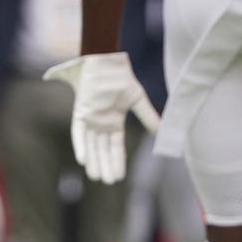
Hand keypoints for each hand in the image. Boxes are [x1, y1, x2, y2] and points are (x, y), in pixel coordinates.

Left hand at [43, 52, 160, 184]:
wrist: (106, 58)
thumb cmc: (120, 76)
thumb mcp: (137, 99)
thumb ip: (148, 116)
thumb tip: (162, 131)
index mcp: (113, 121)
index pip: (116, 146)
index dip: (117, 161)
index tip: (119, 177)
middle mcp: (100, 123)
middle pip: (103, 149)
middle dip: (105, 165)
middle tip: (108, 182)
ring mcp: (89, 118)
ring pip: (92, 145)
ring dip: (94, 160)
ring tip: (96, 177)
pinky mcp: (80, 112)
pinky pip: (78, 133)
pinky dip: (81, 145)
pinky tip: (83, 160)